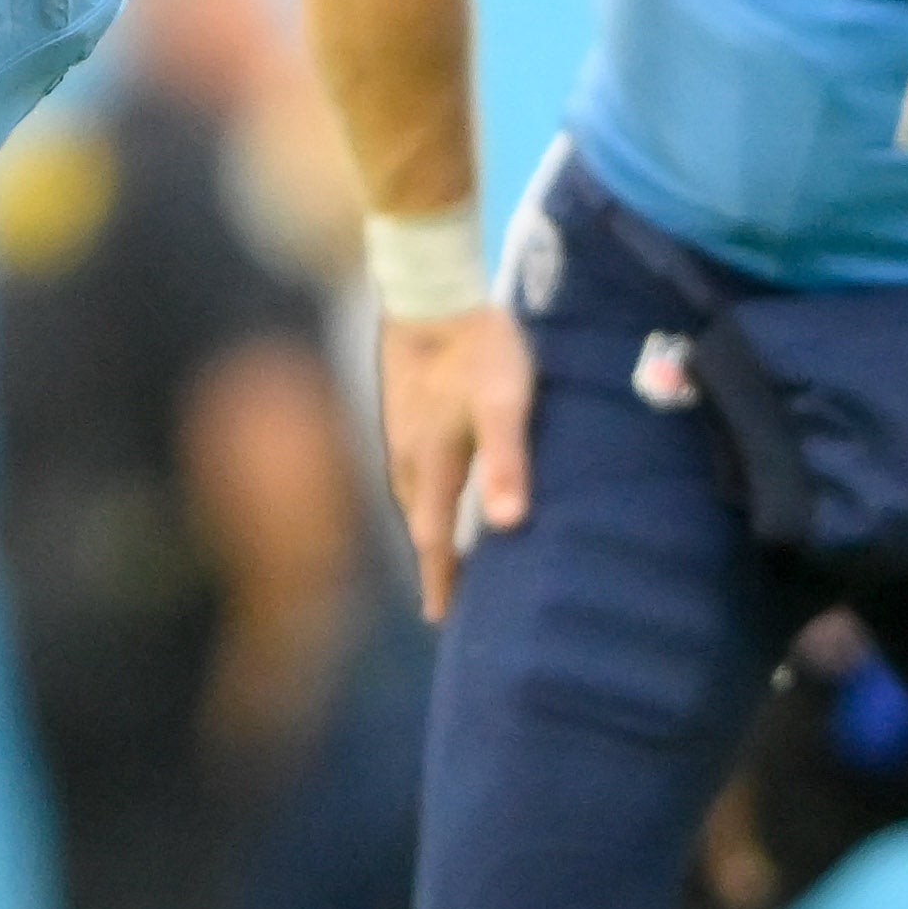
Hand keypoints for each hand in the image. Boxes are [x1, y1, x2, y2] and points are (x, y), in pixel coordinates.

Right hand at [380, 305, 530, 619]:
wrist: (430, 289)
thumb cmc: (477, 346)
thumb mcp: (505, 402)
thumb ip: (506, 461)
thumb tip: (508, 523)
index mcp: (432, 464)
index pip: (434, 538)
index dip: (440, 579)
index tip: (440, 618)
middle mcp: (407, 458)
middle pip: (419, 524)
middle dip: (432, 562)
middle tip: (447, 597)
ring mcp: (399, 435)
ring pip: (413, 498)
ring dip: (427, 530)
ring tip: (443, 553)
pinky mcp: (403, 414)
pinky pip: (413, 473)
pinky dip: (425, 498)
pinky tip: (439, 490)